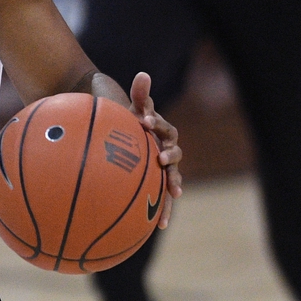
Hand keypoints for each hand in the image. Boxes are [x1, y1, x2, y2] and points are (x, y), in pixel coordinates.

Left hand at [129, 72, 182, 228]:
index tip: (143, 121)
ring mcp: (163, 168)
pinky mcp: (158, 184)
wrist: (126, 135)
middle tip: (161, 157)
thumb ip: (140, 93)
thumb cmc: (130, 120)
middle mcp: (166, 149)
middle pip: (173, 152)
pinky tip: (159, 226)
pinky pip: (162, 198)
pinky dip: (163, 210)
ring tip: (173, 192)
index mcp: (161, 130)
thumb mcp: (132, 106)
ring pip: (172, 177)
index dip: (154, 121)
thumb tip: (144, 74)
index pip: (162, 126)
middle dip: (170, 154)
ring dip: (173, 184)